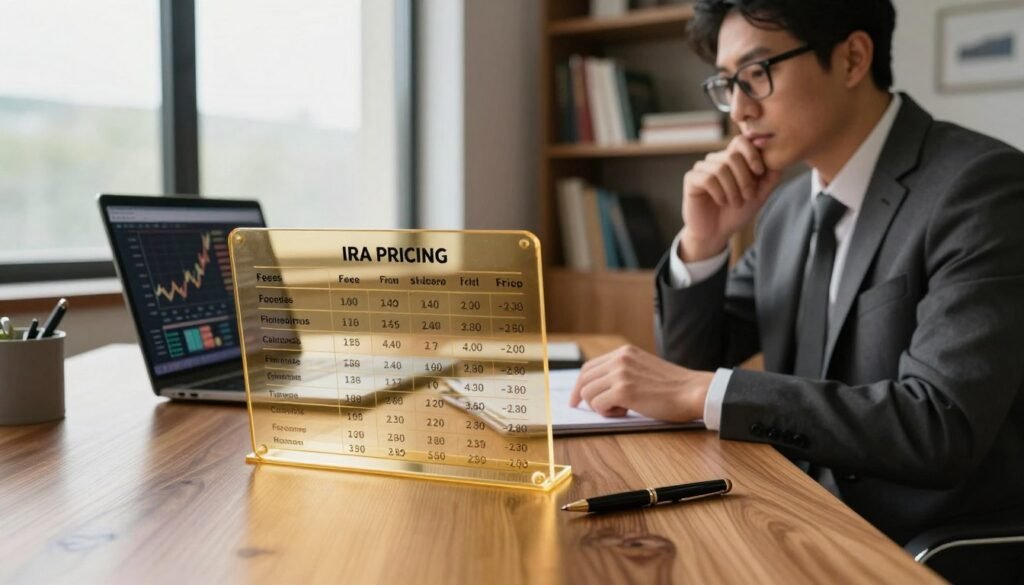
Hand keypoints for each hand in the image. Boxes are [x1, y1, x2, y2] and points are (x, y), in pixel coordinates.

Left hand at [568, 345, 712, 421]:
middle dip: (581, 396)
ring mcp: (620, 374)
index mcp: (624, 352)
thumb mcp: (644, 369)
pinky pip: (598, 405)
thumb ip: (624, 372)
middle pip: (584, 379)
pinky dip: (608, 413)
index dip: (581, 384)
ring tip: (621, 409)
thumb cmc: (674, 387)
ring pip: (588, 393)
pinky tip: (625, 411)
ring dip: (600, 406)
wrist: (694, 391)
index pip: (590, 366)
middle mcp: (619, 359)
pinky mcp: (623, 391)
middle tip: (585, 409)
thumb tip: (600, 387)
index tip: (577, 397)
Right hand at [680, 135, 782, 260]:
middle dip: (745, 179)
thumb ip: (770, 177)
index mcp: (732, 159)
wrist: (717, 233)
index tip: (760, 172)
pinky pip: (707, 179)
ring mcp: (702, 168)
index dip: (752, 154)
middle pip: (732, 156)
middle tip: (748, 196)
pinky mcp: (691, 179)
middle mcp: (716, 160)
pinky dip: (719, 193)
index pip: (741, 141)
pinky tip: (721, 202)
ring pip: (720, 168)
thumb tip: (778, 159)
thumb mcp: (759, 195)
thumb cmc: (737, 213)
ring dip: (733, 189)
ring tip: (735, 203)